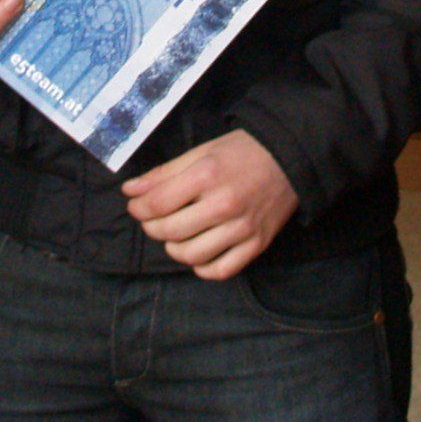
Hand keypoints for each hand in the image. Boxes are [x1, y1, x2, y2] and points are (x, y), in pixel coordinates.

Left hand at [122, 129, 299, 278]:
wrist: (290, 158)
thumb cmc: (243, 152)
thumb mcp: (202, 151)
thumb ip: (164, 173)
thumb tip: (130, 191)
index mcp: (208, 175)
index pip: (157, 204)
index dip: (138, 208)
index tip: (136, 206)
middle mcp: (224, 204)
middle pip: (170, 231)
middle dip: (152, 227)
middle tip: (154, 219)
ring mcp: (242, 228)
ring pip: (191, 255)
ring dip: (174, 249)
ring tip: (176, 236)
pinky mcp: (257, 244)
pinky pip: (221, 270)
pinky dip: (202, 268)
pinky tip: (199, 253)